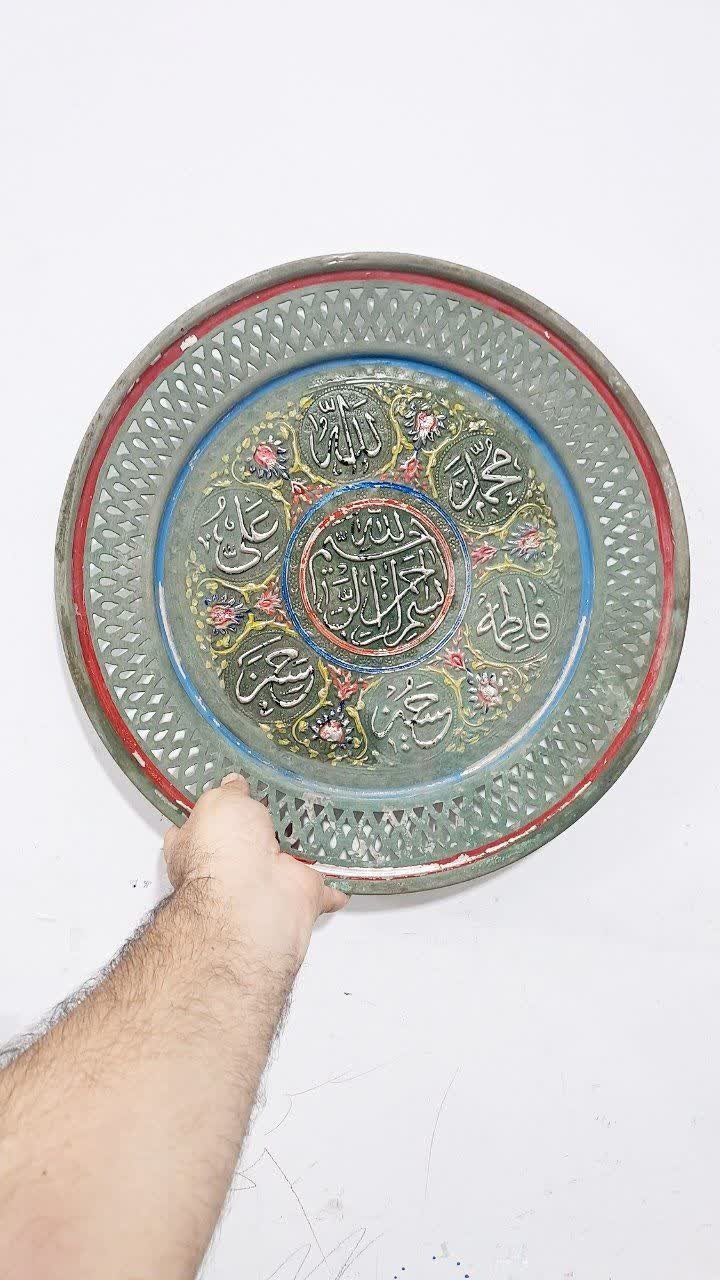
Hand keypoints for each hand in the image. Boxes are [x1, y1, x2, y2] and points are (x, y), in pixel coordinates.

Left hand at [163, 775, 347, 969]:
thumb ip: (229, 791)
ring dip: (302, 848)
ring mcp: (267, 881)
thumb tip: (234, 784)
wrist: (253, 897)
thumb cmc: (224, 851)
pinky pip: (324, 887)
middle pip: (251, 841)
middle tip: (281, 800)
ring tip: (317, 819)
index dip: (216, 808)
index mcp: (200, 845)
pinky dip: (336, 884)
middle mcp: (233, 867)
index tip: (230, 790)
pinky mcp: (300, 893)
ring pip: (289, 861)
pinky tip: (342, 867)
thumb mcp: (218, 802)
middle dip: (265, 826)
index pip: (204, 823)